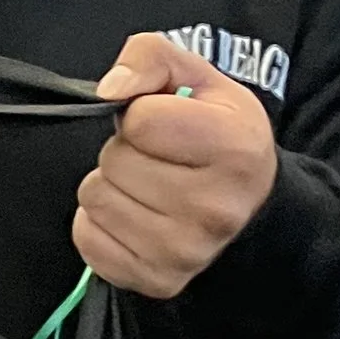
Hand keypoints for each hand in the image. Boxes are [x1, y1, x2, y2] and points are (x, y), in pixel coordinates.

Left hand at [75, 35, 277, 299]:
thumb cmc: (218, 134)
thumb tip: (109, 89)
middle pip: (114, 162)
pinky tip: (135, 214)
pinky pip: (88, 239)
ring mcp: (187, 252)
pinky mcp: (158, 280)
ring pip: (96, 199)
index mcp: (235, 149)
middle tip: (157, 157)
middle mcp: (216, 208)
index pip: (140, 120)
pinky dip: (100, 223)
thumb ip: (151, 57)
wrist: (251, 206)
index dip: (140, 114)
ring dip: (111, 185)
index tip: (162, 122)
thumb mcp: (199, 78)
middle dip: (125, 151)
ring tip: (148, 184)